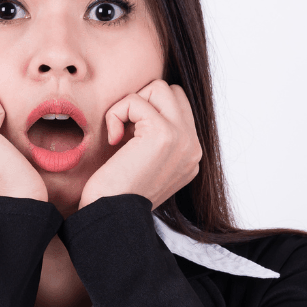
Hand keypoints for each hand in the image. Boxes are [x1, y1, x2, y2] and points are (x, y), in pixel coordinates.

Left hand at [79, 80, 200, 210]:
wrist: (112, 217)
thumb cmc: (116, 194)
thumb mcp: (145, 165)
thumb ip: (154, 140)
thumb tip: (143, 108)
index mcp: (191, 155)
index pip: (178, 107)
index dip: (147, 113)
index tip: (130, 141)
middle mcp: (194, 147)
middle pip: (171, 92)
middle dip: (142, 102)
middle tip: (125, 132)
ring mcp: (183, 139)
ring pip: (158, 88)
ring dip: (130, 105)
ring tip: (120, 134)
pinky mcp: (164, 134)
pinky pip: (136, 100)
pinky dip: (116, 114)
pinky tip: (113, 140)